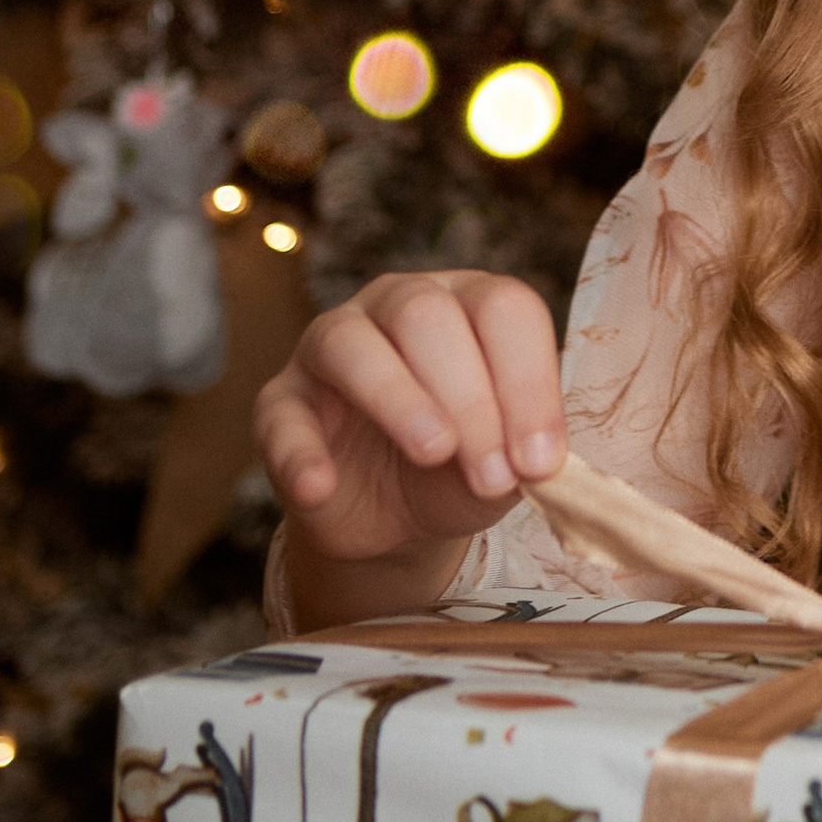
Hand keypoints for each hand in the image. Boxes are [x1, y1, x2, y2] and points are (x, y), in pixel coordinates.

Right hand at [254, 269, 566, 572]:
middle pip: (429, 316)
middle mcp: (399, 303)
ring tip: (433, 455)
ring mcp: (331, 342)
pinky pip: (282, 414)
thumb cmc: (461, 468)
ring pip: (352, 343)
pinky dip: (300, 452)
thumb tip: (535, 466)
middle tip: (492, 475)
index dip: (529, 383)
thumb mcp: (502, 467)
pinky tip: (321, 488)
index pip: (505, 309)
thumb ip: (520, 458)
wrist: (395, 518)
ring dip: (397, 399)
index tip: (540, 462)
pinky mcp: (281, 400)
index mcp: (469, 303)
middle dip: (471, 398)